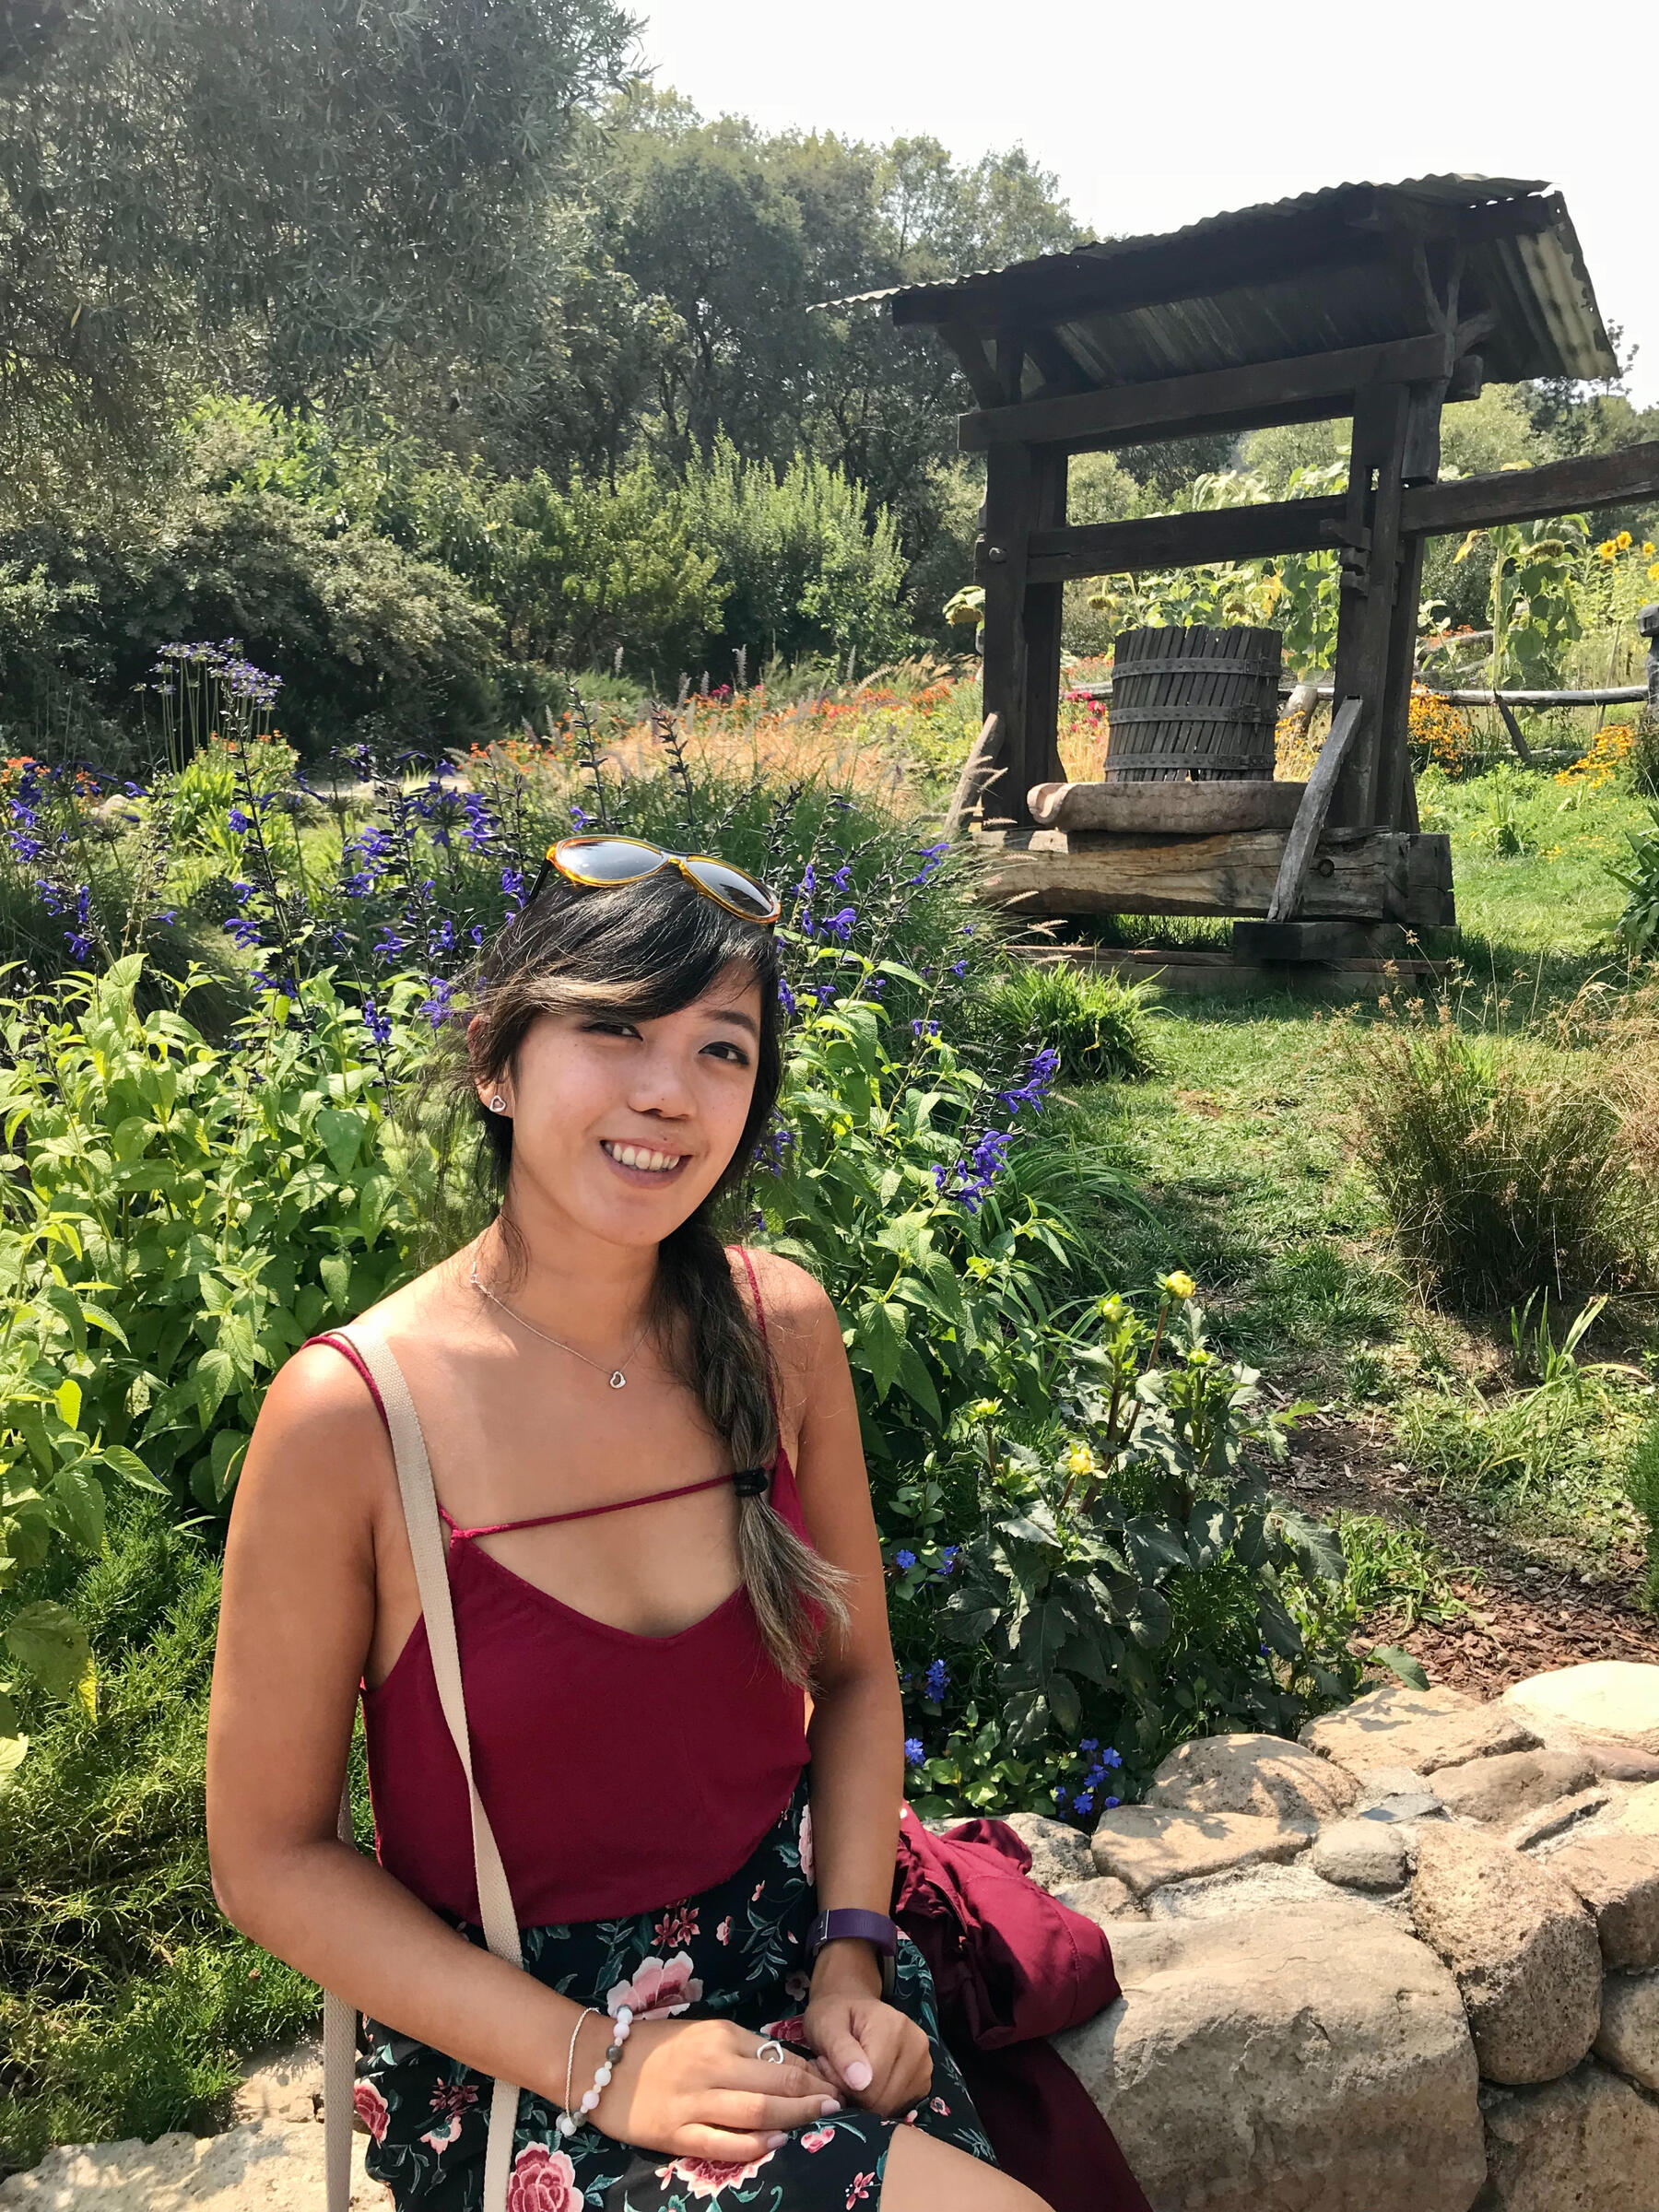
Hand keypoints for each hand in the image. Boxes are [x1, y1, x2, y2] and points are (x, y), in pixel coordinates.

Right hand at [590, 2014, 843, 2163]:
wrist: (598, 2062)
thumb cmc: (655, 2045)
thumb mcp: (703, 2033)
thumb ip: (741, 2048)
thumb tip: (788, 2066)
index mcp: (721, 2035)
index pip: (779, 2054)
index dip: (812, 2071)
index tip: (835, 2082)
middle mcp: (712, 2064)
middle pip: (776, 2081)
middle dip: (814, 2093)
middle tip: (840, 2103)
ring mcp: (694, 2100)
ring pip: (757, 2110)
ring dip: (795, 2115)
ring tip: (821, 2120)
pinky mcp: (674, 2132)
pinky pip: (721, 2141)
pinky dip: (753, 2144)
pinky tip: (776, 2143)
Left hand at [803, 1965, 931, 2117]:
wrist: (852, 2004)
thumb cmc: (836, 2014)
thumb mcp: (827, 2026)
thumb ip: (841, 2052)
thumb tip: (861, 2082)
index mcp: (894, 2027)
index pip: (870, 2086)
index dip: (843, 2086)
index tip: (828, 2067)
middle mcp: (917, 2045)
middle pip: (883, 2100)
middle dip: (854, 2095)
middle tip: (837, 2072)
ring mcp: (924, 2064)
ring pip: (891, 2106)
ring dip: (866, 2100)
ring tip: (851, 2075)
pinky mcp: (923, 2080)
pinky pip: (899, 2107)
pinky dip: (880, 2102)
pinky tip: (868, 2082)